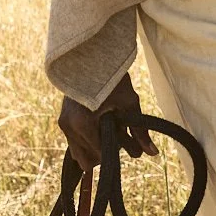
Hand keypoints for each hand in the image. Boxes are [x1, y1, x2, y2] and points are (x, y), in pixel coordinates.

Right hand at [57, 74, 157, 215]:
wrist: (91, 54)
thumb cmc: (111, 77)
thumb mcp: (128, 103)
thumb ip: (139, 131)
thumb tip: (153, 153)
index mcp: (82, 124)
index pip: (100, 155)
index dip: (116, 152)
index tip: (126, 140)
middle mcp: (69, 127)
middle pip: (86, 160)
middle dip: (104, 154)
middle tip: (117, 136)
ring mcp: (63, 124)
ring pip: (79, 153)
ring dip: (95, 148)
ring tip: (109, 129)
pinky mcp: (62, 120)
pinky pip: (75, 142)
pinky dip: (88, 140)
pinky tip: (100, 126)